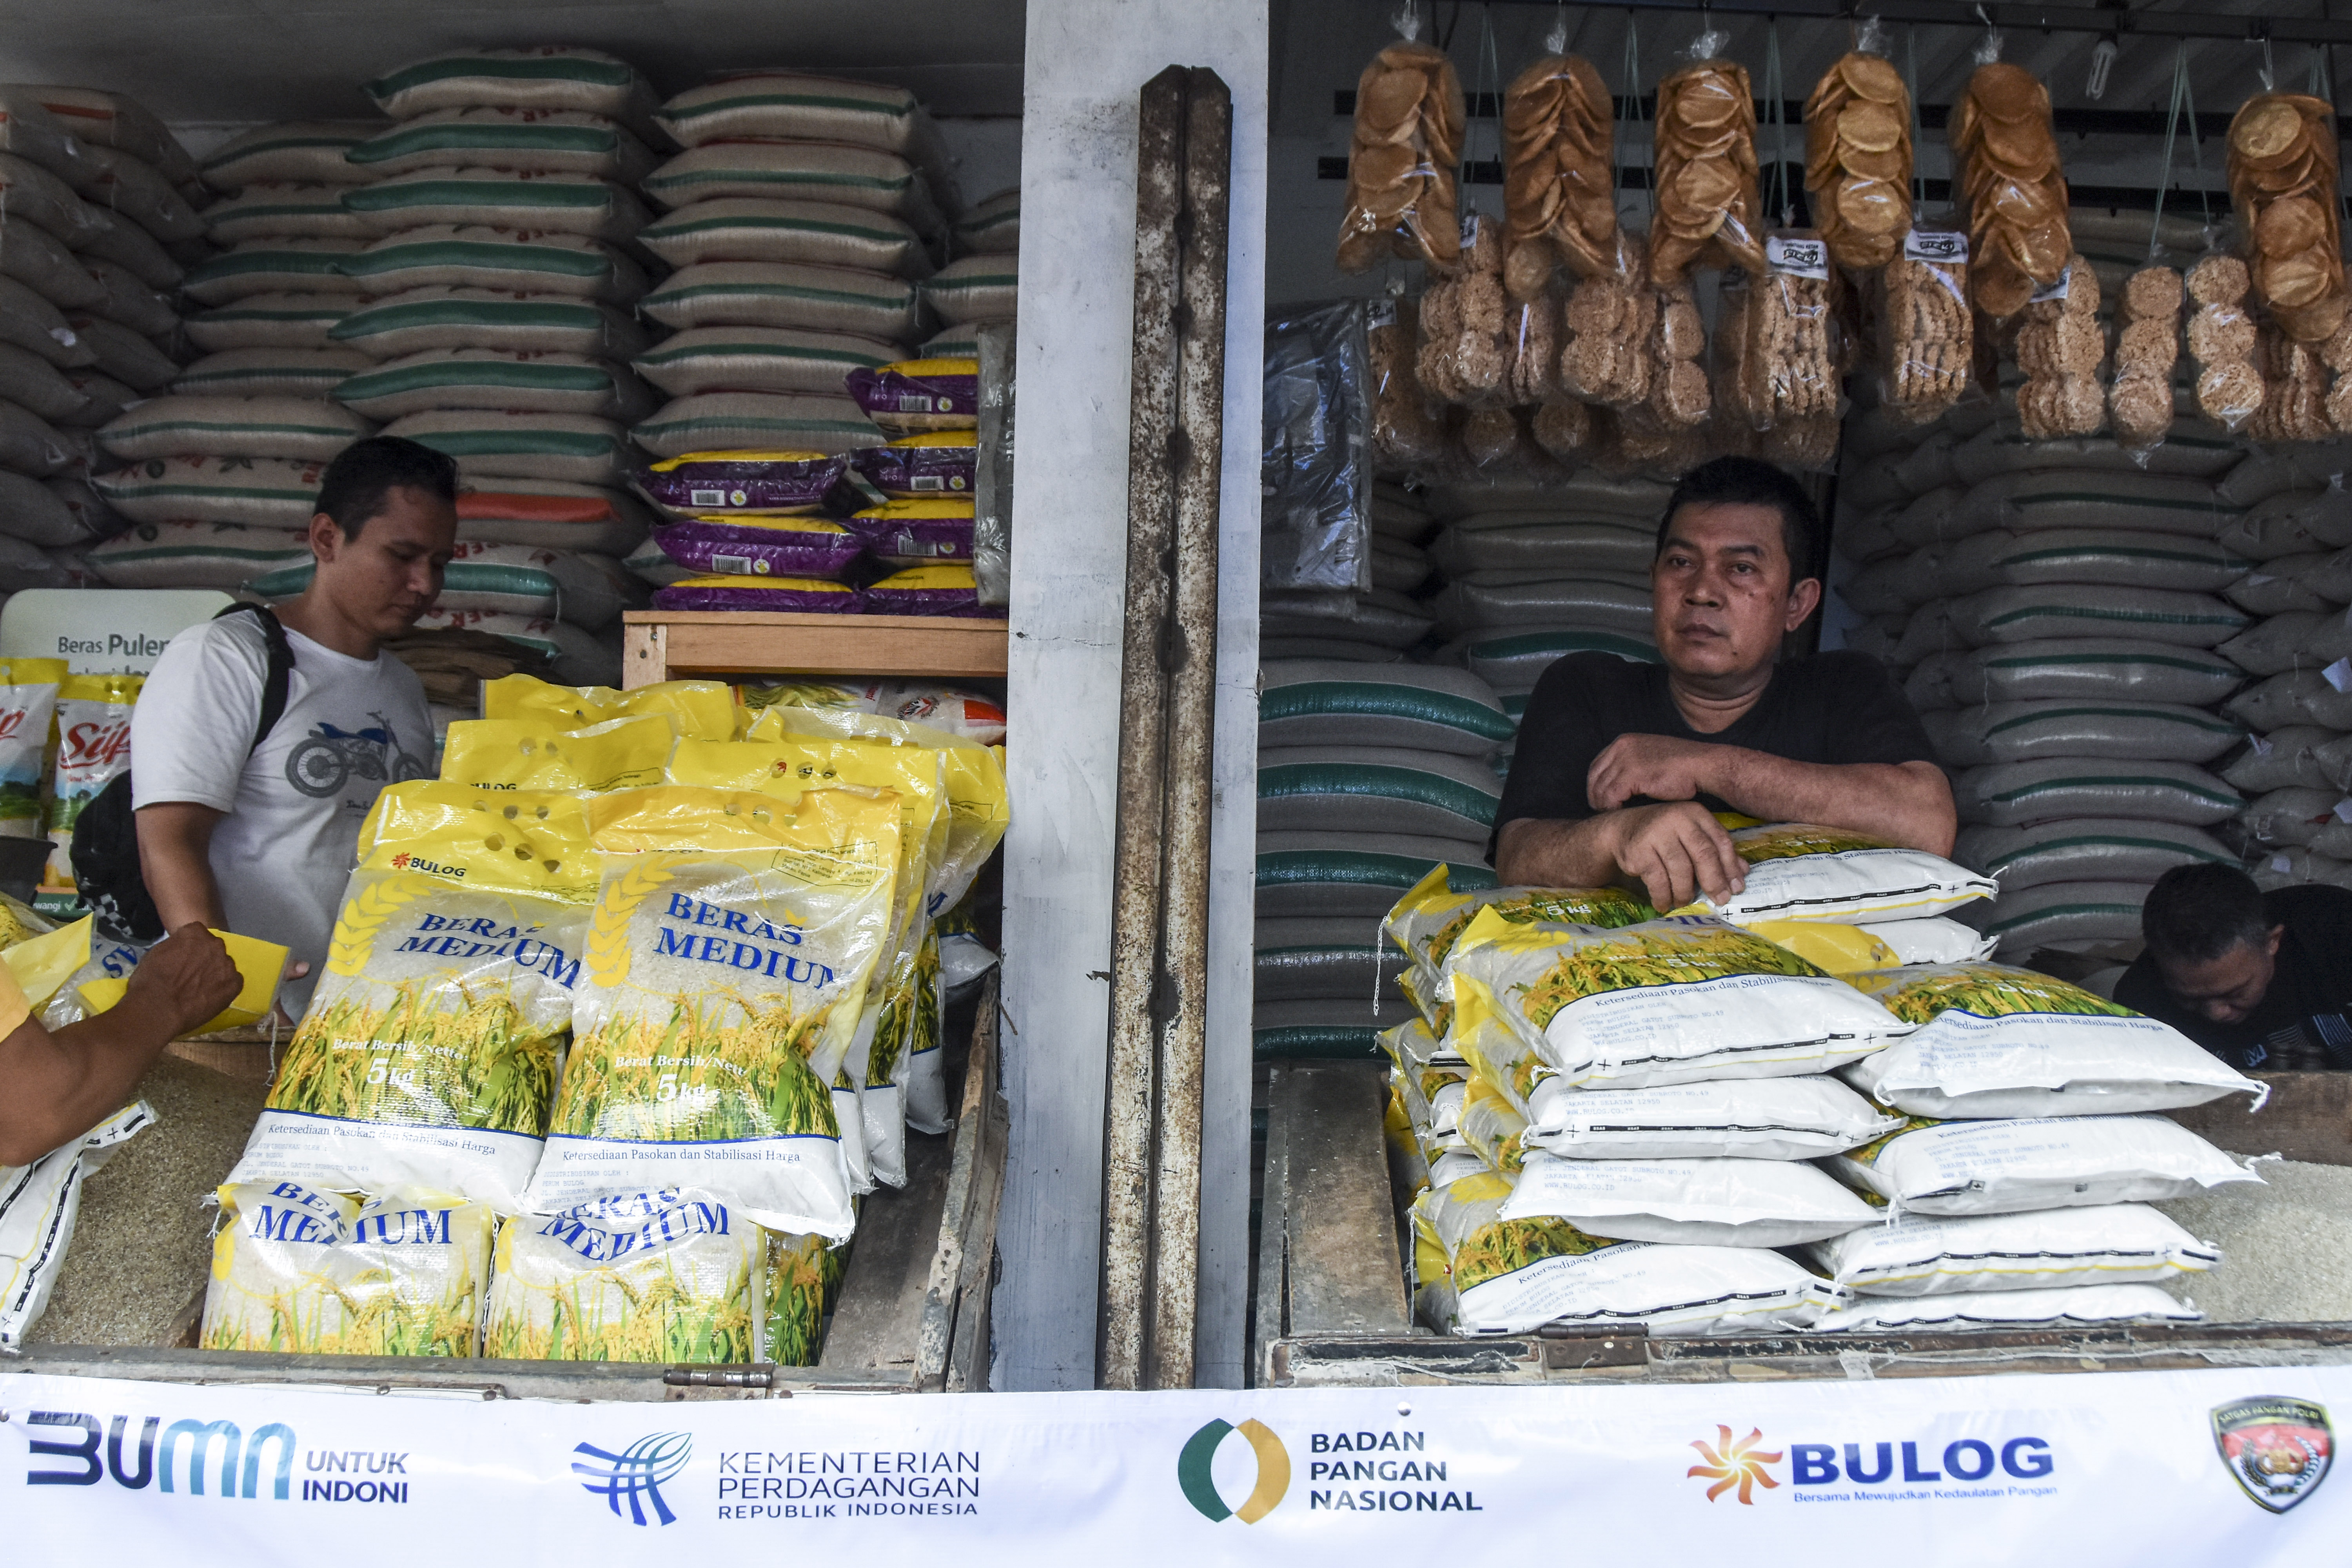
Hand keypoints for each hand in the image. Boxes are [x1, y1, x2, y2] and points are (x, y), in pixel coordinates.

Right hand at [121, 924, 241, 1038]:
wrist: (159, 1008)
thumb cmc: (150, 981)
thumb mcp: (157, 953)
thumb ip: (175, 946)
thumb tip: (181, 950)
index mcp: (194, 933)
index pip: (197, 933)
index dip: (190, 947)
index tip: (184, 958)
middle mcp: (215, 944)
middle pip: (213, 948)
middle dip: (205, 958)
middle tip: (193, 974)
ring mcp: (227, 964)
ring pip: (224, 965)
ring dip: (216, 973)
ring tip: (201, 988)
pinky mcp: (234, 984)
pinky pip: (233, 982)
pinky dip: (225, 988)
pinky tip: (212, 997)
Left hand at [1586, 734, 1729, 811]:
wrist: (1703, 766)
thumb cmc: (1682, 766)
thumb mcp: (1650, 757)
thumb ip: (1631, 765)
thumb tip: (1619, 785)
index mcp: (1624, 741)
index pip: (1597, 765)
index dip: (1595, 784)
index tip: (1600, 799)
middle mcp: (1621, 747)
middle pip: (1594, 776)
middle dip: (1595, 796)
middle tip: (1601, 811)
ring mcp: (1626, 759)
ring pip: (1601, 788)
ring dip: (1604, 804)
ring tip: (1612, 815)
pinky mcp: (1632, 774)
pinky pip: (1610, 796)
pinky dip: (1612, 807)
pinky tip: (1621, 813)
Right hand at [1606, 803, 1745, 910]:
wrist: (1622, 828)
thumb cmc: (1665, 834)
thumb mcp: (1691, 834)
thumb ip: (1716, 849)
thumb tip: (1743, 873)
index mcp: (1695, 813)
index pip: (1720, 841)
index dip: (1731, 867)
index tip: (1737, 888)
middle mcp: (1677, 819)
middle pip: (1703, 854)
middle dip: (1714, 881)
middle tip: (1720, 899)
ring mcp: (1656, 834)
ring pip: (1681, 870)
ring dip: (1685, 892)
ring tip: (1684, 901)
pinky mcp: (1638, 850)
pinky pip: (1657, 881)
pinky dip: (1663, 896)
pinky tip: (1664, 904)